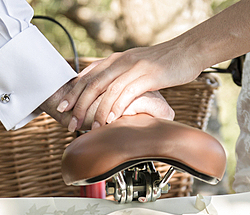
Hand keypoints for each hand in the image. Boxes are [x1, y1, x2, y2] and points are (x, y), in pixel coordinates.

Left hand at [56, 42, 201, 129]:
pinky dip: (116, 107)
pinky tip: (110, 120)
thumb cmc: (164, 63)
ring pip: (107, 90)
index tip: (62, 108)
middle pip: (92, 84)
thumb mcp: (136, 66)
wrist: (188, 51)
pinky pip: (127, 92)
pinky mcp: (148, 75)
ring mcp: (134, 67)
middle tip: (70, 123)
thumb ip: (120, 76)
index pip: (87, 75)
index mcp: (116, 59)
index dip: (72, 92)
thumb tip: (107, 92)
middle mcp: (121, 61)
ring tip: (90, 127)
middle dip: (78, 105)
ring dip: (96, 111)